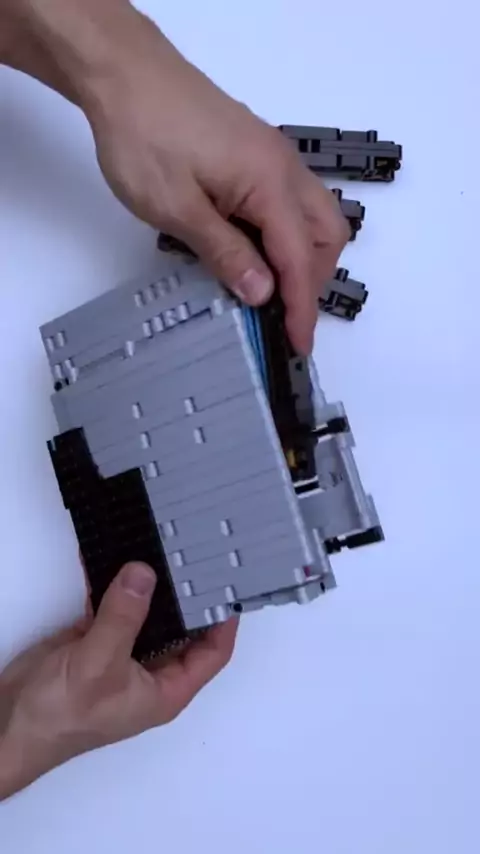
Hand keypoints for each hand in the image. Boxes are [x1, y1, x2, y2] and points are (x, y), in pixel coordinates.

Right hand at [0, 562, 237, 799]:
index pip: (212, 653)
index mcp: (166, 689)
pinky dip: (112, 581)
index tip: (228, 582)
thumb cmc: (62, 715)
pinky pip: (112, 603)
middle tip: (196, 551)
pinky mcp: (94, 638)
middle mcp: (150, 670)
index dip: (224, 620)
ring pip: (147, 611)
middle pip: (182, 626)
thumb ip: (124, 617)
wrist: (8, 725)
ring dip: (150, 583)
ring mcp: (122, 651)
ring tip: (162, 544)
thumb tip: (145, 574)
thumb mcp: (100, 665)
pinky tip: (115, 552)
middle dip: (187, 592)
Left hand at [85, 14, 348, 353]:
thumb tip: (262, 292)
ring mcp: (273, 157)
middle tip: (283, 316)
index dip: (301, 307)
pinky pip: (291, 201)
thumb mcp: (176, 207)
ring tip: (270, 289)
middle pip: (325, 235)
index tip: (299, 345)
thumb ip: (224, 252)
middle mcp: (284, 168)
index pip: (299, 259)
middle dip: (312, 281)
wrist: (124, 73)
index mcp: (270, 183)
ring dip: (303, 257)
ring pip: (313, 216)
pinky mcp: (256, 153)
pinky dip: (286, 234)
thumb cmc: (143, 136)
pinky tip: (253, 250)